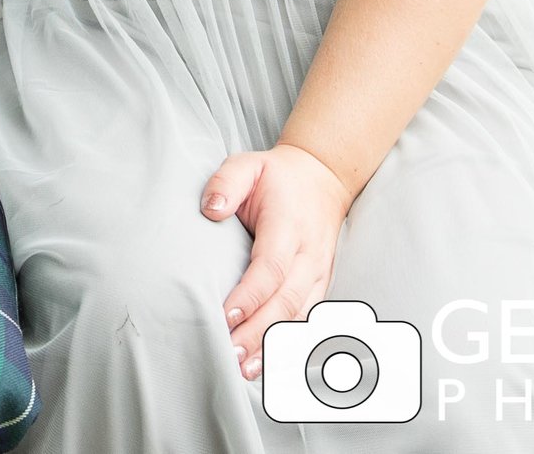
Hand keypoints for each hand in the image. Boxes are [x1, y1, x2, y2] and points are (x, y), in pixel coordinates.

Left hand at [204, 144, 358, 378]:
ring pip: (298, 317)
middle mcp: (309, 255)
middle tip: (228, 354)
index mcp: (289, 226)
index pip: (271, 267)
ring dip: (273, 345)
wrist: (323, 178)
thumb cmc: (277, 177)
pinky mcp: (321, 286)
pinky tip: (267, 364)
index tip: (225, 316)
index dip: (250, 295)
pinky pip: (306, 320)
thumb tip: (211, 211)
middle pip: (285, 301)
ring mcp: (318, 273)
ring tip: (244, 369)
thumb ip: (226, 183)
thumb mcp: (248, 165)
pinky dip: (289, 345)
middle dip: (257, 332)